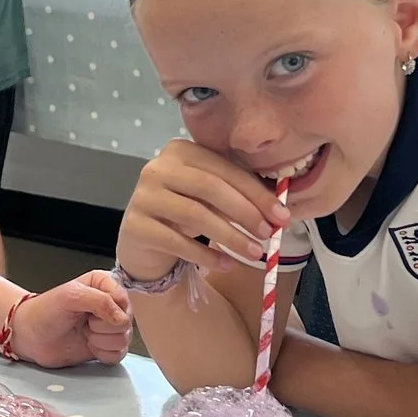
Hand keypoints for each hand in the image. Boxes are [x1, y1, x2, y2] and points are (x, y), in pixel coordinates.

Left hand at [9, 272, 132, 367]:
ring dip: (101, 340)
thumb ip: (100, 301)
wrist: (31, 336)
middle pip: (126, 321)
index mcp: (104, 285)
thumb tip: (121, 318)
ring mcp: (109, 326)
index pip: (123, 299)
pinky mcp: (107, 346)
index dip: (109, 310)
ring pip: (124, 339)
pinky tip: (89, 346)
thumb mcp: (70, 296)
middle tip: (84, 322)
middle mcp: (110, 304)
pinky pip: (120, 354)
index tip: (88, 311)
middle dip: (102, 327)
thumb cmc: (45, 312)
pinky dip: (104, 354)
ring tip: (84, 333)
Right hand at [117, 138, 289, 282]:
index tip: (282, 216)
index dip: (256, 193)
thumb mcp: (210, 198)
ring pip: (195, 215)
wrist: (144, 241)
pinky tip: (227, 265)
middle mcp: (157, 168)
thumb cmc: (184, 213)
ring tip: (255, 253)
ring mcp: (143, 196)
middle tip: (269, 234)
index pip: (225, 169)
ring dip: (231, 236)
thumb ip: (237, 194)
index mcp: (180, 151)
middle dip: (245, 212)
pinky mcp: (135, 226)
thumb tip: (278, 211)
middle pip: (210, 188)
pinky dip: (206, 255)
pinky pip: (177, 242)